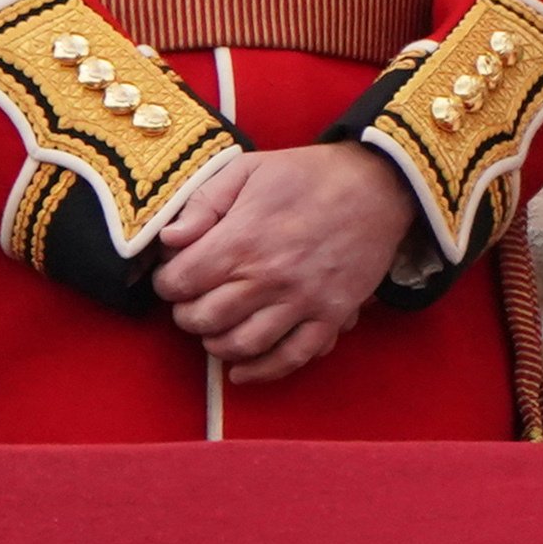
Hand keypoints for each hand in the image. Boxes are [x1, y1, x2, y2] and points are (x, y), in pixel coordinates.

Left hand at [152, 144, 416, 382]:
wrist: (376, 186)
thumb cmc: (304, 176)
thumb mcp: (244, 171)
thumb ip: (201, 205)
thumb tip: (167, 239)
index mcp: (241, 242)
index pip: (180, 284)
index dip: (166, 283)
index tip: (173, 277)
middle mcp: (269, 278)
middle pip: (205, 319)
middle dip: (187, 316)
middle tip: (190, 305)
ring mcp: (304, 301)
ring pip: (243, 344)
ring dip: (217, 345)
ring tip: (213, 331)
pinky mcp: (332, 316)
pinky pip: (294, 357)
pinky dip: (263, 371)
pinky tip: (241, 372)